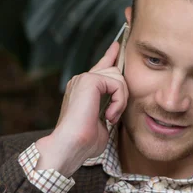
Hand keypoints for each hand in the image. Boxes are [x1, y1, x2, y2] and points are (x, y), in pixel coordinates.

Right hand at [36, 41, 128, 176]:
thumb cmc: (84, 143)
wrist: (70, 146)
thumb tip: (118, 109)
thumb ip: (110, 110)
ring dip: (121, 100)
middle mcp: (81, 80)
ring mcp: (84, 78)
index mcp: (83, 89)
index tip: (117, 46)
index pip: (101, 67)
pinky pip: (117, 83)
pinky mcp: (89, 80)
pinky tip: (109, 115)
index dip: (111, 56)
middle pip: (116, 72)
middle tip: (113, 116)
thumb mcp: (101, 124)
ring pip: (118, 77)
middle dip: (123, 94)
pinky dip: (119, 101)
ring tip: (110, 117)